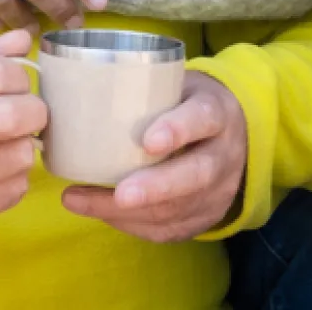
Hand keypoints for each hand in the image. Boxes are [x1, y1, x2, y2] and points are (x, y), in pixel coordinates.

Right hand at [0, 29, 45, 242]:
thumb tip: (24, 40)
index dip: (17, 75)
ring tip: (2, 141)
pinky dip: (13, 175)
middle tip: (24, 111)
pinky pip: (16, 187)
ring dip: (21, 144)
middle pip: (13, 116)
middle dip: (33, 110)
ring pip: (21, 154)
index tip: (14, 83)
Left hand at [60, 72, 247, 242]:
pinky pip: (170, 229)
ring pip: (179, 209)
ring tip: (80, 201)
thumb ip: (142, 87)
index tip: (148, 141)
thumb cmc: (188, 102)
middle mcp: (223, 154)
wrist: (236, 133)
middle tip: (120, 195)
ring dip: (128, 212)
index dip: (177, 130)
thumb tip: (75, 89)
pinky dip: (131, 224)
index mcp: (217, 113)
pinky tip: (99, 212)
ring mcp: (219, 190)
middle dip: (155, 187)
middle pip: (195, 175)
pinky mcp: (206, 216)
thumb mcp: (177, 83)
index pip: (202, 119)